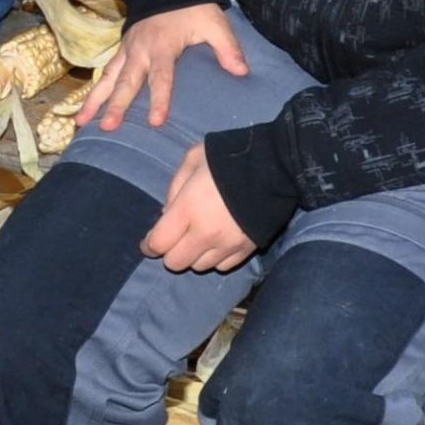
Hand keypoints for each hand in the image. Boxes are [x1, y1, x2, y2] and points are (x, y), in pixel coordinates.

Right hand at [80, 2, 245, 132]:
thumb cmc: (194, 6)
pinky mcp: (122, 48)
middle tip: (108, 128)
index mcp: (163, 46)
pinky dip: (96, 89)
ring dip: (95, 100)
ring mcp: (128, 48)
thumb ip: (227, 48)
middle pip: (127, 82)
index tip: (155, 122)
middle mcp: (140, 49)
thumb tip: (241, 72)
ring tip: (82, 121)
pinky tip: (88, 108)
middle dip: (116, 106)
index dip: (159, 100)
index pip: (161, 77)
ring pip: (108, 77)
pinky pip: (106, 71)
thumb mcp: (215, 24)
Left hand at [143, 145, 256, 273]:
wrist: (276, 166)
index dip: (149, 245)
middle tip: (175, 238)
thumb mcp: (193, 160)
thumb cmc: (228, 158)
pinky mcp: (246, 250)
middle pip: (176, 263)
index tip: (149, 242)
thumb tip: (166, 215)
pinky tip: (217, 241)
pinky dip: (215, 257)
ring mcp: (228, 245)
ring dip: (194, 255)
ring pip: (199, 267)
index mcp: (188, 209)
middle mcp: (205, 233)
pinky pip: (222, 266)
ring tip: (199, 237)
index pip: (158, 243)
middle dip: (170, 252)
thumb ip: (174, 188)